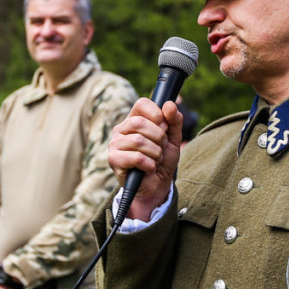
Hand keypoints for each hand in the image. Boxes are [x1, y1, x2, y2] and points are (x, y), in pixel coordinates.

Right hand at [108, 98, 183, 220]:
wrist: (157, 185)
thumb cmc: (162, 159)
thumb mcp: (173, 139)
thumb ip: (174, 121)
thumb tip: (169, 104)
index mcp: (134, 119)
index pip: (142, 104)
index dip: (157, 114)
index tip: (164, 127)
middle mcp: (121, 129)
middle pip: (139, 122)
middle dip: (158, 137)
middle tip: (161, 148)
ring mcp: (115, 144)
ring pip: (138, 141)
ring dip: (155, 153)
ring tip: (156, 159)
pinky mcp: (114, 159)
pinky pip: (136, 157)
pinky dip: (150, 165)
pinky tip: (149, 169)